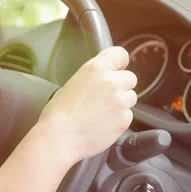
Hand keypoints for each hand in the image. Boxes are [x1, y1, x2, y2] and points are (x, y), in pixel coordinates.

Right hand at [37, 46, 136, 164]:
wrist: (60, 137)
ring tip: (102, 113)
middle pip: (130, 78)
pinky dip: (119, 120)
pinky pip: (128, 115)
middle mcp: (112, 81)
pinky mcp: (124, 119)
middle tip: (106, 98)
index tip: (117, 70)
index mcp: (96, 68)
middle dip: (122, 86)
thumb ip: (94, 78)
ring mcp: (120, 101)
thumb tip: (104, 81)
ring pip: (131, 97)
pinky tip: (103, 124)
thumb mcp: (74, 83)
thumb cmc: (59, 113)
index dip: (120, 64)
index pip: (120, 54)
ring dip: (121, 103)